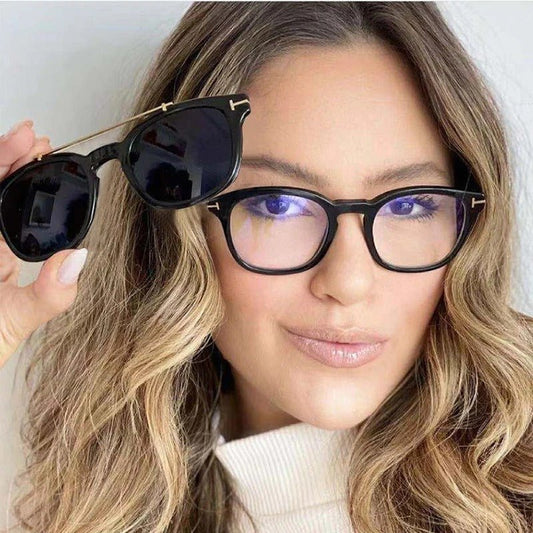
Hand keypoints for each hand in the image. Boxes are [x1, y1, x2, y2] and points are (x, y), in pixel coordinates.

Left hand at [0, 120, 87, 367]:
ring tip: (38, 155)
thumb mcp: (14, 324)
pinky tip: (37, 195)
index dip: (4, 158)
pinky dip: (21, 202)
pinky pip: (6, 222)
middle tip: (37, 140)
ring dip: (14, 175)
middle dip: (11, 157)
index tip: (28, 136)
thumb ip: (50, 294)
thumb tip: (78, 257)